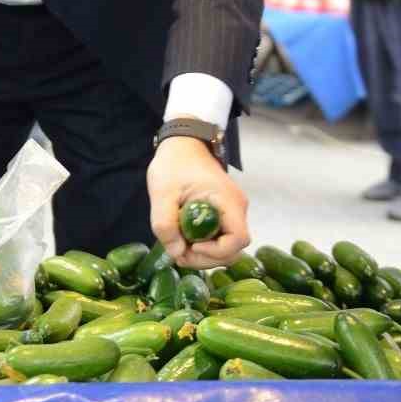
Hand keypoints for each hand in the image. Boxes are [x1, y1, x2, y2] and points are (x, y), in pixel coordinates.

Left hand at [148, 135, 250, 269]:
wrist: (183, 143)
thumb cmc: (174, 164)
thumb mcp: (162, 193)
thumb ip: (165, 225)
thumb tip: (177, 253)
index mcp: (228, 201)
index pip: (238, 240)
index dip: (216, 251)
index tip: (192, 246)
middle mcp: (237, 209)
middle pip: (233, 249)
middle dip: (206, 258)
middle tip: (179, 252)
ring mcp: (232, 211)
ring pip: (226, 246)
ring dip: (204, 254)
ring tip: (179, 244)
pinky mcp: (224, 213)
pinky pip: (220, 236)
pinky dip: (204, 244)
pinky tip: (184, 237)